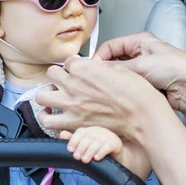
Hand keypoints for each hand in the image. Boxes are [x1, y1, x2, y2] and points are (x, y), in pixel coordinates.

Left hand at [36, 56, 172, 138]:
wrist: (143, 116)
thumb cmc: (136, 93)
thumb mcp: (119, 69)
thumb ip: (99, 67)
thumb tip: (93, 68)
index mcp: (84, 68)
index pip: (68, 61)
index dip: (75, 65)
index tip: (79, 71)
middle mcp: (73, 85)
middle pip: (51, 73)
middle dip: (58, 76)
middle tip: (66, 81)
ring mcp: (71, 105)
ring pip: (41, 96)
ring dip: (48, 94)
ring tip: (55, 96)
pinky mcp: (73, 123)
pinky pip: (47, 121)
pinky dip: (47, 118)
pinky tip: (52, 115)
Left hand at [61, 126, 121, 163]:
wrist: (115, 157)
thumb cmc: (97, 151)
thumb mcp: (85, 146)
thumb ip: (73, 140)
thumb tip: (62, 134)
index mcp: (89, 130)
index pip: (80, 132)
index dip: (74, 140)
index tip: (70, 150)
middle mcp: (98, 131)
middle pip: (88, 137)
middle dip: (81, 148)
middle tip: (77, 158)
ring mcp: (108, 135)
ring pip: (97, 142)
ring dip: (90, 151)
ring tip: (85, 160)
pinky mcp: (116, 142)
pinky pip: (108, 146)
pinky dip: (101, 152)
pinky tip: (97, 158)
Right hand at [95, 32, 185, 112]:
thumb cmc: (173, 69)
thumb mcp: (140, 65)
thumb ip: (116, 68)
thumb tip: (96, 70)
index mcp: (139, 41)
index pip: (111, 46)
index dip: (100, 57)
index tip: (92, 70)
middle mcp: (140, 53)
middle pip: (114, 60)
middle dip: (108, 70)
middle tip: (98, 81)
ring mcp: (143, 68)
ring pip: (121, 74)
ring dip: (117, 81)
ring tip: (110, 88)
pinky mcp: (146, 83)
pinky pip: (129, 85)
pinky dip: (125, 89)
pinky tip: (121, 95)